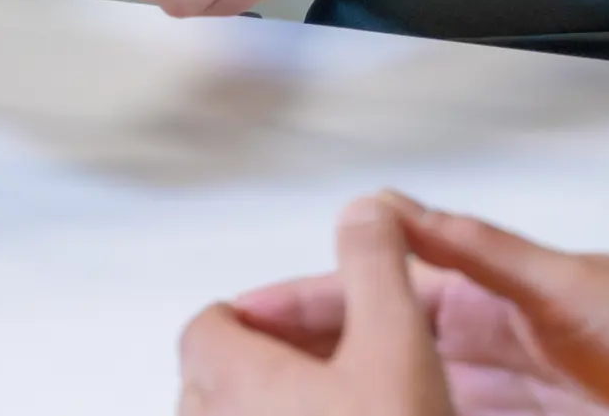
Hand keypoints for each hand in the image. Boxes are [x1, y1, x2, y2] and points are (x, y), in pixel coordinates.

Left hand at [179, 195, 457, 415]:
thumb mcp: (401, 343)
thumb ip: (376, 267)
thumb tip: (363, 213)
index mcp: (232, 379)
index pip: (207, 325)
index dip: (258, 314)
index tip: (304, 323)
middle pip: (212, 382)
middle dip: (267, 367)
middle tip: (332, 369)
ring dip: (272, 414)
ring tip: (344, 412)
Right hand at [216, 194, 608, 415]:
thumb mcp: (564, 284)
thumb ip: (478, 249)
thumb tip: (398, 209)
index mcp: (489, 294)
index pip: (376, 293)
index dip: (309, 302)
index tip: (249, 314)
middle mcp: (486, 347)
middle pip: (376, 357)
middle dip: (310, 364)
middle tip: (242, 381)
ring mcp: (503, 404)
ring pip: (403, 403)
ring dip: (352, 403)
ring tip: (285, 413)